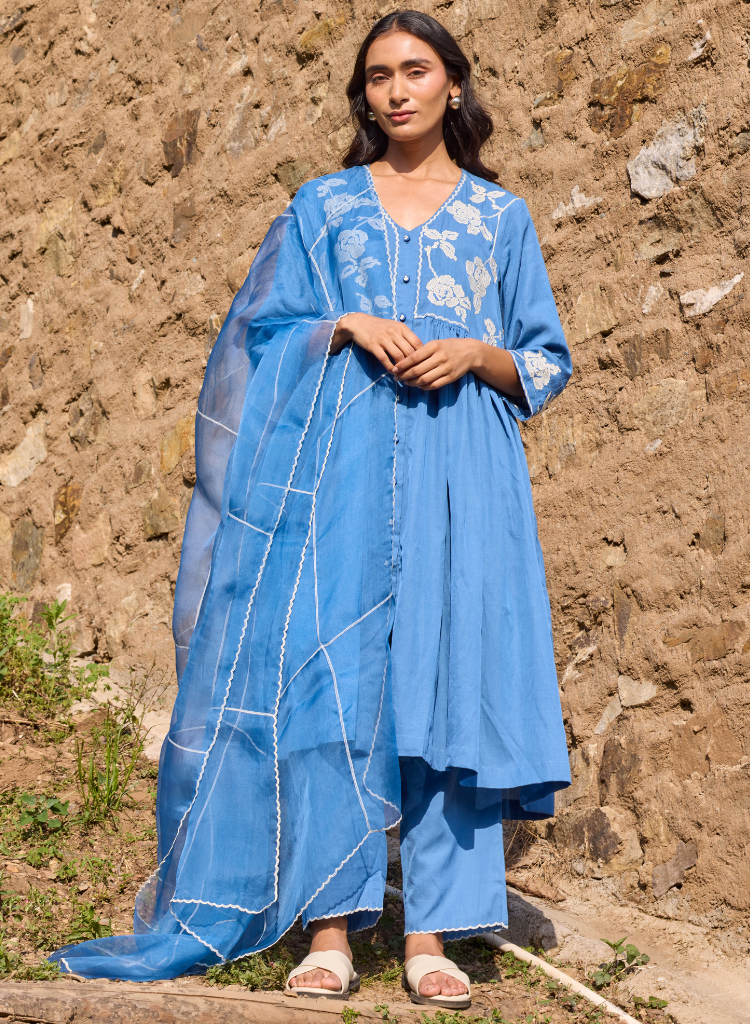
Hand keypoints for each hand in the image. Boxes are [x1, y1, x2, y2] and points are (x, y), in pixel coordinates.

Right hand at [330, 312, 421, 371]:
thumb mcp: (394, 327)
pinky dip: (390, 368)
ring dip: (402, 368)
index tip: (422, 365)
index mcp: (402, 328)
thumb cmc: (379, 327)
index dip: (422, 355)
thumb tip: (419, 351)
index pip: (417, 343)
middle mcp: (394, 332)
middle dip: (413, 365)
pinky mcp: (373, 345)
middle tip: (415, 374)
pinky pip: (385, 359)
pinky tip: (393, 372)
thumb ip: (406, 337)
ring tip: (404, 375)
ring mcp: (383, 338)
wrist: (359, 323)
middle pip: (409, 351)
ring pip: (398, 356)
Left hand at [394, 337, 522, 395]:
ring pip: (424, 379)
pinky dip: (423, 387)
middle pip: (417, 370)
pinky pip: (433, 385)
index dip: (403, 364)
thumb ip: (422, 351)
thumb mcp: (436, 343)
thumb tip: (405, 360)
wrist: (470, 352)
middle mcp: (440, 357)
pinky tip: (418, 385)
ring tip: (406, 382)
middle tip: (397, 378)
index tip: (394, 368)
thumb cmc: (449, 346)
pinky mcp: (450, 378)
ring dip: (412, 383)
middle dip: (404, 375)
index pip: (414, 357)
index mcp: (434, 346)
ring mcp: (446, 369)